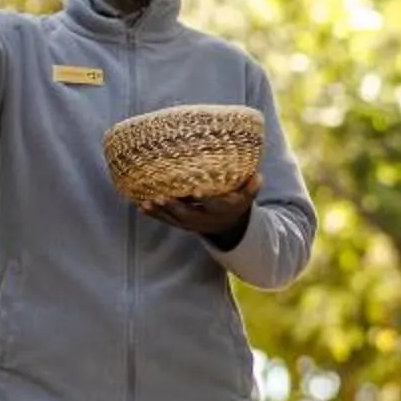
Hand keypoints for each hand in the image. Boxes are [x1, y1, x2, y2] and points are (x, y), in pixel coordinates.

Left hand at [141, 174, 260, 238]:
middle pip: (189, 215)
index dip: (206, 199)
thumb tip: (258, 176)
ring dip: (160, 213)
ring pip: (175, 220)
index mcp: (223, 210)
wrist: (229, 225)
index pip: (214, 204)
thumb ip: (252, 187)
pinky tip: (141, 206)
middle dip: (174, 208)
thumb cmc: (237, 201)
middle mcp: (206, 219)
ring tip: (146, 204)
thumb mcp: (248, 195)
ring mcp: (193, 223)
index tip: (196, 191)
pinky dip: (155, 215)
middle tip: (161, 198)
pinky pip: (167, 220)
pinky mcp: (182, 223)